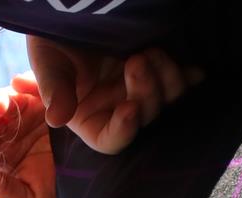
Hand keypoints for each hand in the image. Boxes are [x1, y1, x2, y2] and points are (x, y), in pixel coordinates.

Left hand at [0, 72, 57, 197]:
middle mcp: (9, 135)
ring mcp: (27, 113)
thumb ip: (4, 193)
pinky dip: (22, 84)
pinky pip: (30, 86)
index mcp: (1, 160)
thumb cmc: (65, 195)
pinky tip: (17, 87)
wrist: (103, 179)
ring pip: (2, 103)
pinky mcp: (46, 96)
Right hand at [26, 36, 202, 154]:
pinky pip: (184, 80)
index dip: (124, 131)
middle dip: (147, 92)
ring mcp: (142, 88)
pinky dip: (190, 76)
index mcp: (91, 116)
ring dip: (168, 81)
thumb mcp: (48, 59)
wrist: (76, 6)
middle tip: (139, 59)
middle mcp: (119, 107)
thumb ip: (52, 89)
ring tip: (154, 51)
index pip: (110, 140)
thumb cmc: (56, 36)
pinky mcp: (160, 68)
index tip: (130, 109)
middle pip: (145, 118)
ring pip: (167, 101)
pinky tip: (194, 68)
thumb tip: (57, 119)